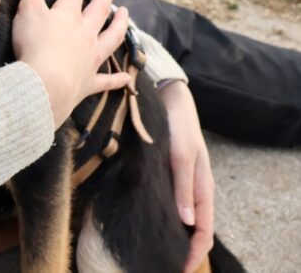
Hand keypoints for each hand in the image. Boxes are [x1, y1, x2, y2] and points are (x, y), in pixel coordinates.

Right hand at [13, 0, 130, 126]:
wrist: (44, 84)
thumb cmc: (34, 46)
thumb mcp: (27, 11)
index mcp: (69, 16)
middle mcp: (85, 34)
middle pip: (99, 10)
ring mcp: (90, 58)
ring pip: (111, 38)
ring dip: (120, 25)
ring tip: (125, 14)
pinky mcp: (88, 82)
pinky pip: (106, 80)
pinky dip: (117, 79)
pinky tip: (126, 78)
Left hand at [160, 80, 214, 272]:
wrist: (171, 100)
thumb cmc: (178, 127)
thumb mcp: (180, 156)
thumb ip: (183, 186)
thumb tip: (187, 221)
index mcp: (203, 188)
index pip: (204, 231)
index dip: (194, 254)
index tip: (179, 269)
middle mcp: (195, 190)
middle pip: (195, 230)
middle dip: (184, 251)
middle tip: (162, 265)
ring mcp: (183, 183)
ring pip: (184, 219)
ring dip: (175, 237)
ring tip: (156, 251)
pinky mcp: (170, 175)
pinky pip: (173, 204)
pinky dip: (167, 219)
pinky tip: (152, 223)